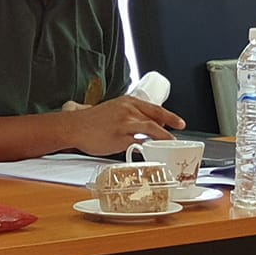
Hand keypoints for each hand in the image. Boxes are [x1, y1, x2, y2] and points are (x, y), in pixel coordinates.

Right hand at [67, 97, 184, 154]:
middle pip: (156, 119)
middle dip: (170, 128)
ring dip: (162, 139)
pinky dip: (146, 149)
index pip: (155, 108)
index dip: (170, 116)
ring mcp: (124, 124)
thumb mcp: (115, 109)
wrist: (75, 126)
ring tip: (169, 146)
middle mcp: (128, 110)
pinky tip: (150, 153)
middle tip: (178, 136)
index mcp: (128, 102)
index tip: (180, 123)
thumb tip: (148, 126)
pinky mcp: (119, 138)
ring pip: (151, 130)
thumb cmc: (93, 121)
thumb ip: (131, 115)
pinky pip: (138, 144)